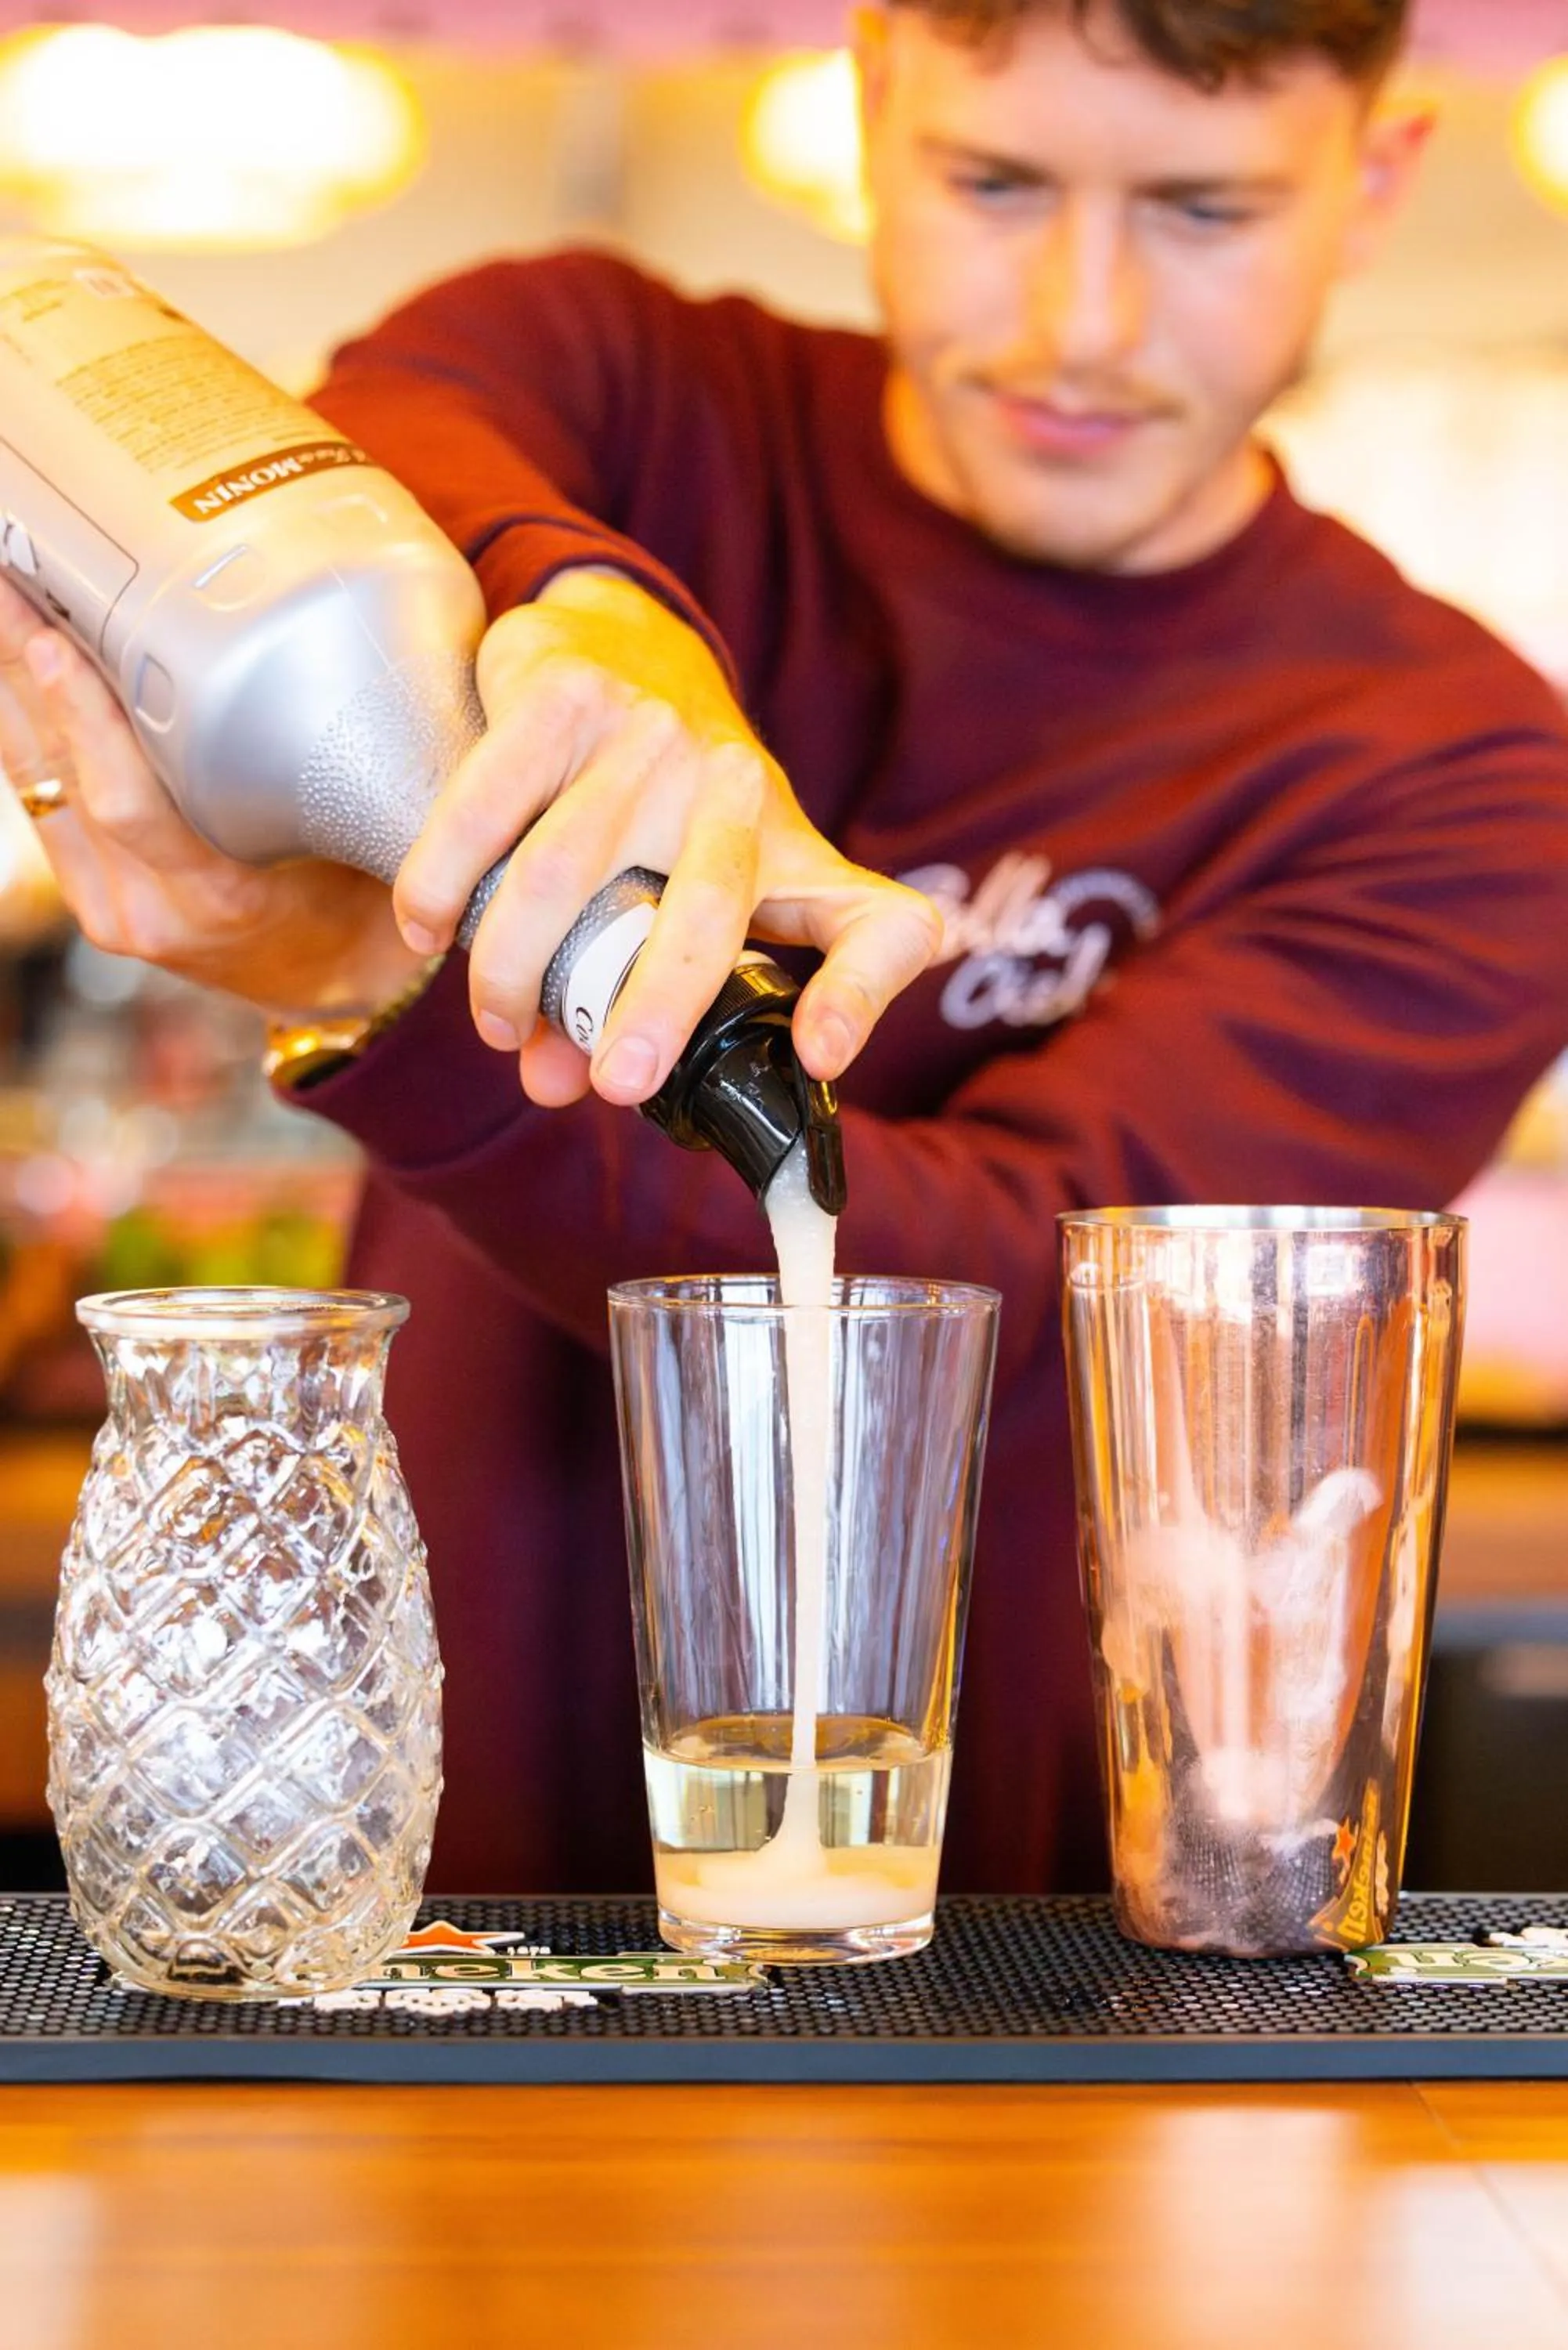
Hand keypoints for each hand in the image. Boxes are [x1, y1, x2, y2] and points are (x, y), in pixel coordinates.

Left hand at [0, 577, 426, 1018]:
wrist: (327, 981)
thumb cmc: (353, 903)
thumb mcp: (355, 847)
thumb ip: (315, 776)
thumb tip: (320, 659)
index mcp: (222, 898)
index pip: (133, 807)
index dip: (86, 722)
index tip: (55, 640)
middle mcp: (149, 908)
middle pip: (65, 776)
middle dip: (25, 669)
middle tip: (6, 579)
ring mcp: (109, 905)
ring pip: (38, 779)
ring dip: (10, 686)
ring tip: (3, 596)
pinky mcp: (87, 894)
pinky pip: (39, 795)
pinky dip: (21, 723)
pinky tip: (12, 664)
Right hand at [393, 568, 941, 1107]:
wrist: (622, 637)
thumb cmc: (668, 807)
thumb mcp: (703, 897)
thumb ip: (636, 1000)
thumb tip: (552, 1082)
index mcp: (796, 856)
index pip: (882, 927)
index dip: (861, 997)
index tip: (817, 1056)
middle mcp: (741, 790)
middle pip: (708, 912)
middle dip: (655, 1009)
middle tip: (612, 1085)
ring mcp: (653, 737)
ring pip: (570, 872)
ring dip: (518, 966)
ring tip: (497, 1023)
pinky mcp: (566, 696)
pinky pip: (490, 806)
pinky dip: (446, 880)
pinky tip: (430, 931)